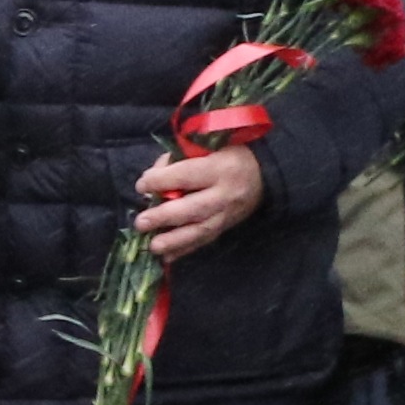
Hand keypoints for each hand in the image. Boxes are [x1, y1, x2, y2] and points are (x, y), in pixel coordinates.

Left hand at [136, 140, 265, 262]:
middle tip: (141, 223)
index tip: (141, 186)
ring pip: (200, 230)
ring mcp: (228, 214)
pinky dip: (185, 250)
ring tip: (153, 247)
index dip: (161, 181)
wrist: (263, 174)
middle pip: (193, 208)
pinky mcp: (227, 227)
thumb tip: (152, 176)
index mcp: (220, 168)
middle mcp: (225, 194)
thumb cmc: (228, 155)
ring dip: (174, 241)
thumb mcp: (207, 147)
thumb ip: (179, 158)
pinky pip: (205, 241)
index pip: (186, 175)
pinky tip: (167, 258)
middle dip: (164, 217)